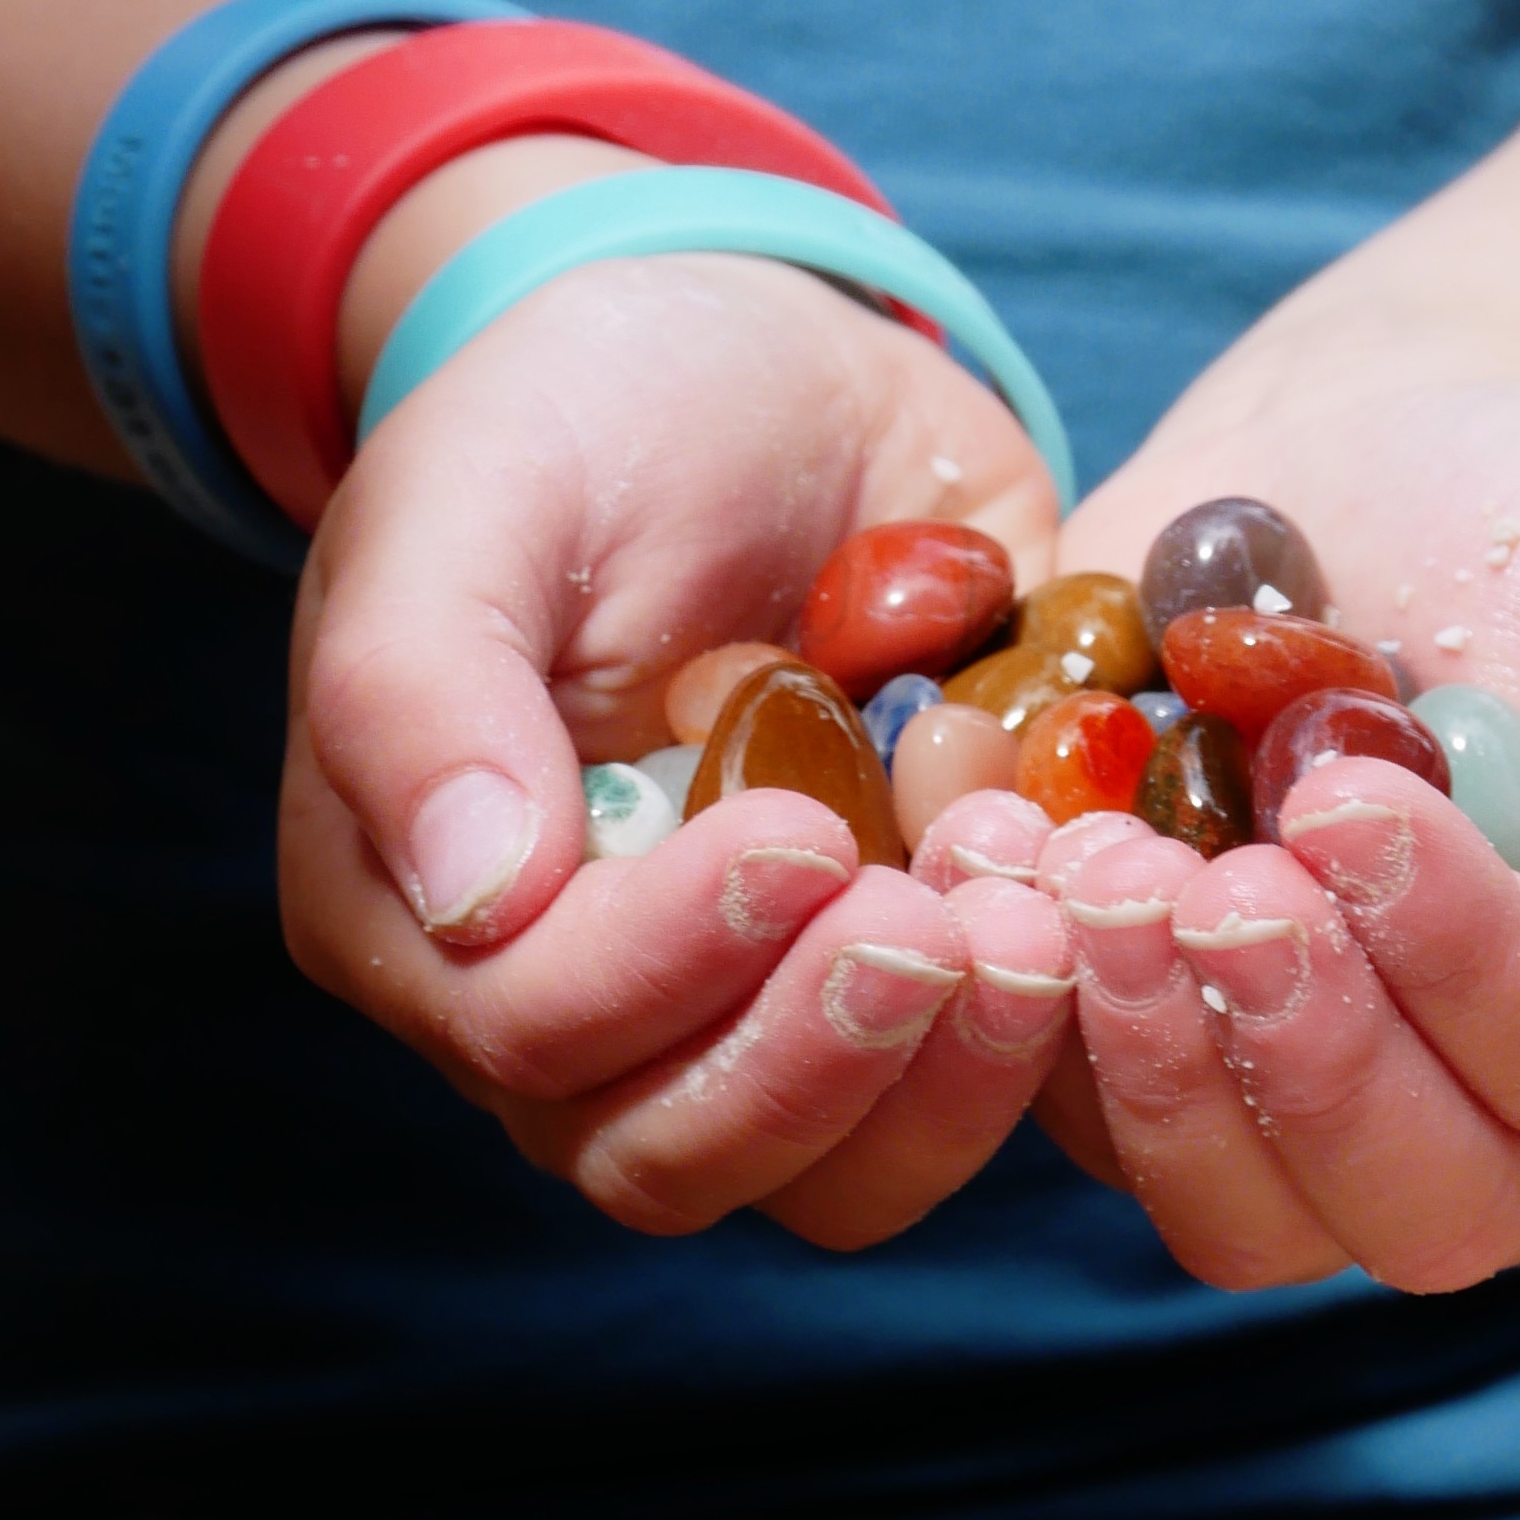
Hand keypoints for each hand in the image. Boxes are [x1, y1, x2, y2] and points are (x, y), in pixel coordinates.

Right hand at [277, 247, 1077, 1248]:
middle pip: (674, 1151)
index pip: (536, 1033)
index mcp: (426, 909)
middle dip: (819, 1061)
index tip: (803, 837)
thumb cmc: (577, 407)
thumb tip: (474, 891)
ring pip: (834, 1171)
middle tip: (949, 918)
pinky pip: (965, 1083)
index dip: (670, 966)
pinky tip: (1099, 898)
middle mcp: (580, 997)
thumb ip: (420, 685)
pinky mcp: (901, 962)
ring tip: (1036, 922)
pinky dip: (1044, 1031)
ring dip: (944, 1081)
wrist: (757, 347)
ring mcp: (753, 996)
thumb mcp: (473, 490)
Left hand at [1040, 333, 1519, 1292]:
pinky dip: (1026, 1004)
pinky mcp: (1159, 1049)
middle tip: (1208, 878)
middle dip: (1303, 1054)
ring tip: (1091, 872)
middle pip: (1414, 1203)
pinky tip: (995, 850)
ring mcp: (1312, 1101)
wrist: (1386, 457)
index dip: (1460, 960)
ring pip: (1240, 1212)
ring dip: (1150, 1060)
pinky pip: (1081, 1116)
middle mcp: (1496, 1111)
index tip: (1350, 796)